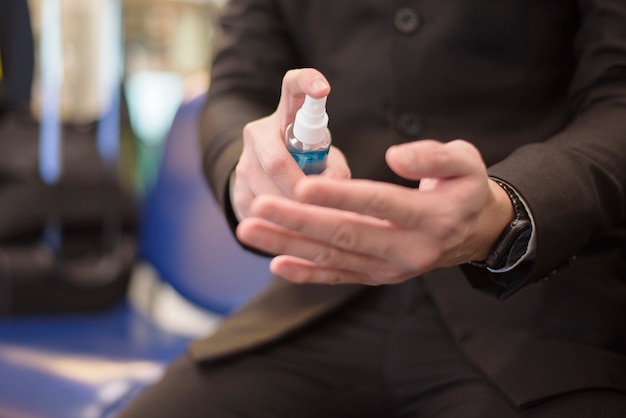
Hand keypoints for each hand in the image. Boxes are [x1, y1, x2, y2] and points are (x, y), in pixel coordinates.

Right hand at [230, 68, 350, 219]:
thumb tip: (334, 189)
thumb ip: (336, 169)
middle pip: (275, 160)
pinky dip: (282, 224)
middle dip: (299, 186)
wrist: (267, 185)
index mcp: (286, 116)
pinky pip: (260, 212)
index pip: (293, 88)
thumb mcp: (325, 160)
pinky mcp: (237, 192)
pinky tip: (296, 229)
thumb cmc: (307, 166)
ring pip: (267, 192)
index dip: (308, 82)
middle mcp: (259, 133)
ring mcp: (244, 163)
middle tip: (318, 203)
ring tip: (314, 220)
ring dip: (293, 210)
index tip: (324, 89)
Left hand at [236, 140, 513, 284]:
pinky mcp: (377, 276)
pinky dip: (307, 273)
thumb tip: (395, 156)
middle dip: (299, 221)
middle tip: (259, 206)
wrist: (474, 233)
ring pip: (334, 258)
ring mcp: (391, 269)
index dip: (341, 194)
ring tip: (250, 230)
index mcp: (433, 217)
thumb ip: (434, 157)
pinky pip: (338, 277)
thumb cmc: (465, 188)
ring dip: (289, 245)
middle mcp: (410, 250)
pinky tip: (276, 264)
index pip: (379, 203)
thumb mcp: (466, 162)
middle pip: (347, 234)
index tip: (303, 184)